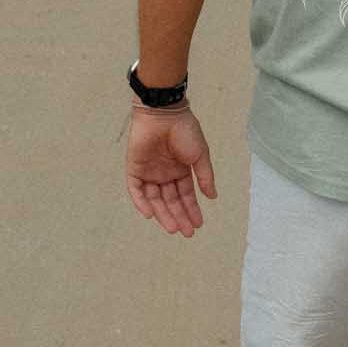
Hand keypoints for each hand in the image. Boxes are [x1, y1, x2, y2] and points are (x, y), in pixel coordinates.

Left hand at [125, 106, 216, 238]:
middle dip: (179, 216)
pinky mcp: (134, 169)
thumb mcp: (200, 154)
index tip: (198, 224)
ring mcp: (149, 172)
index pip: (185, 195)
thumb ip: (205, 176)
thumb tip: (213, 196)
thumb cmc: (185, 130)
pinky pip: (136, 190)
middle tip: (187, 233)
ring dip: (163, 214)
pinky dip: (141, 203)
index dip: (192, 209)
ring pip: (155, 199)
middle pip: (171, 200)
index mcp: (180, 170)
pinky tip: (150, 214)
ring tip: (173, 228)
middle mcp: (164, 174)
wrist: (164, 113)